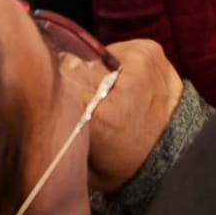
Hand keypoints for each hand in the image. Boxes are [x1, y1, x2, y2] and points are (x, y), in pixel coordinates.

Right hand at [60, 38, 183, 194]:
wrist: (177, 150)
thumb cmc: (125, 164)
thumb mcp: (84, 164)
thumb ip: (61, 134)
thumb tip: (38, 106)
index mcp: (98, 116)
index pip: (56, 82)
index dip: (52, 89)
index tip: (54, 99)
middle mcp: (119, 84)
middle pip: (73, 66)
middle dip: (73, 82)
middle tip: (85, 102)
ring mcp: (137, 62)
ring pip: (93, 58)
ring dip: (95, 74)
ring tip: (109, 96)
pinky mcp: (149, 49)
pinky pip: (115, 50)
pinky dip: (115, 64)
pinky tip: (125, 84)